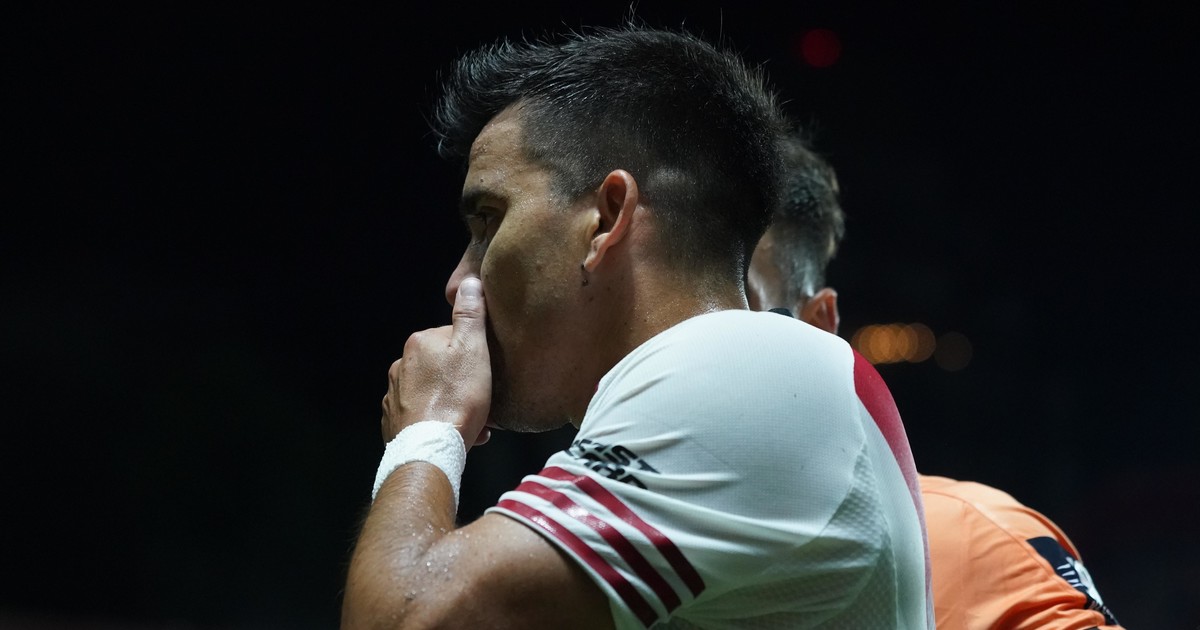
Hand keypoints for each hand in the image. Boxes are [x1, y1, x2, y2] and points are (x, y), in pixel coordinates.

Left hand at [381, 276, 491, 446]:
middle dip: (461, 380)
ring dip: (451, 402)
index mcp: (419, 343)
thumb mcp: (473, 349)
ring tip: (473, 421)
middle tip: (481, 398)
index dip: (473, 353)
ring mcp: (394, 396)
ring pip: (432, 392)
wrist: (431, 449)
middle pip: (440, 366)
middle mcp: (400, 366)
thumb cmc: (457, 398)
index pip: (451, 337)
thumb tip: (469, 283)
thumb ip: (470, 314)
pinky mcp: (394, 423)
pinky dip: (437, 421)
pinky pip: (422, 416)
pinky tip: (453, 433)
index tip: (485, 371)